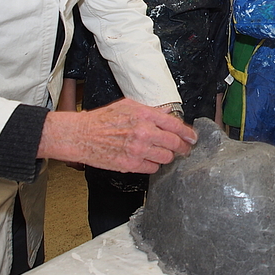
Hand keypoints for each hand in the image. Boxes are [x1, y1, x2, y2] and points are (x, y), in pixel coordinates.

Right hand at [38, 98, 196, 173]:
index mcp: (144, 115)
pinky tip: (148, 158)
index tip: (193, 137)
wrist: (82, 136)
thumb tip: (168, 113)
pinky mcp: (131, 165)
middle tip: (186, 149)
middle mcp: (144, 133)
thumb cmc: (103, 119)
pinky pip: (153, 168)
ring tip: (163, 152)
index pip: (175, 125)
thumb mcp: (128, 106)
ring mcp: (138, 150)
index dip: (188, 133)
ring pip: (166, 158)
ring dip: (167, 156)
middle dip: (184, 147)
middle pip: (175, 144)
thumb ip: (151, 110)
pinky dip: (153, 164)